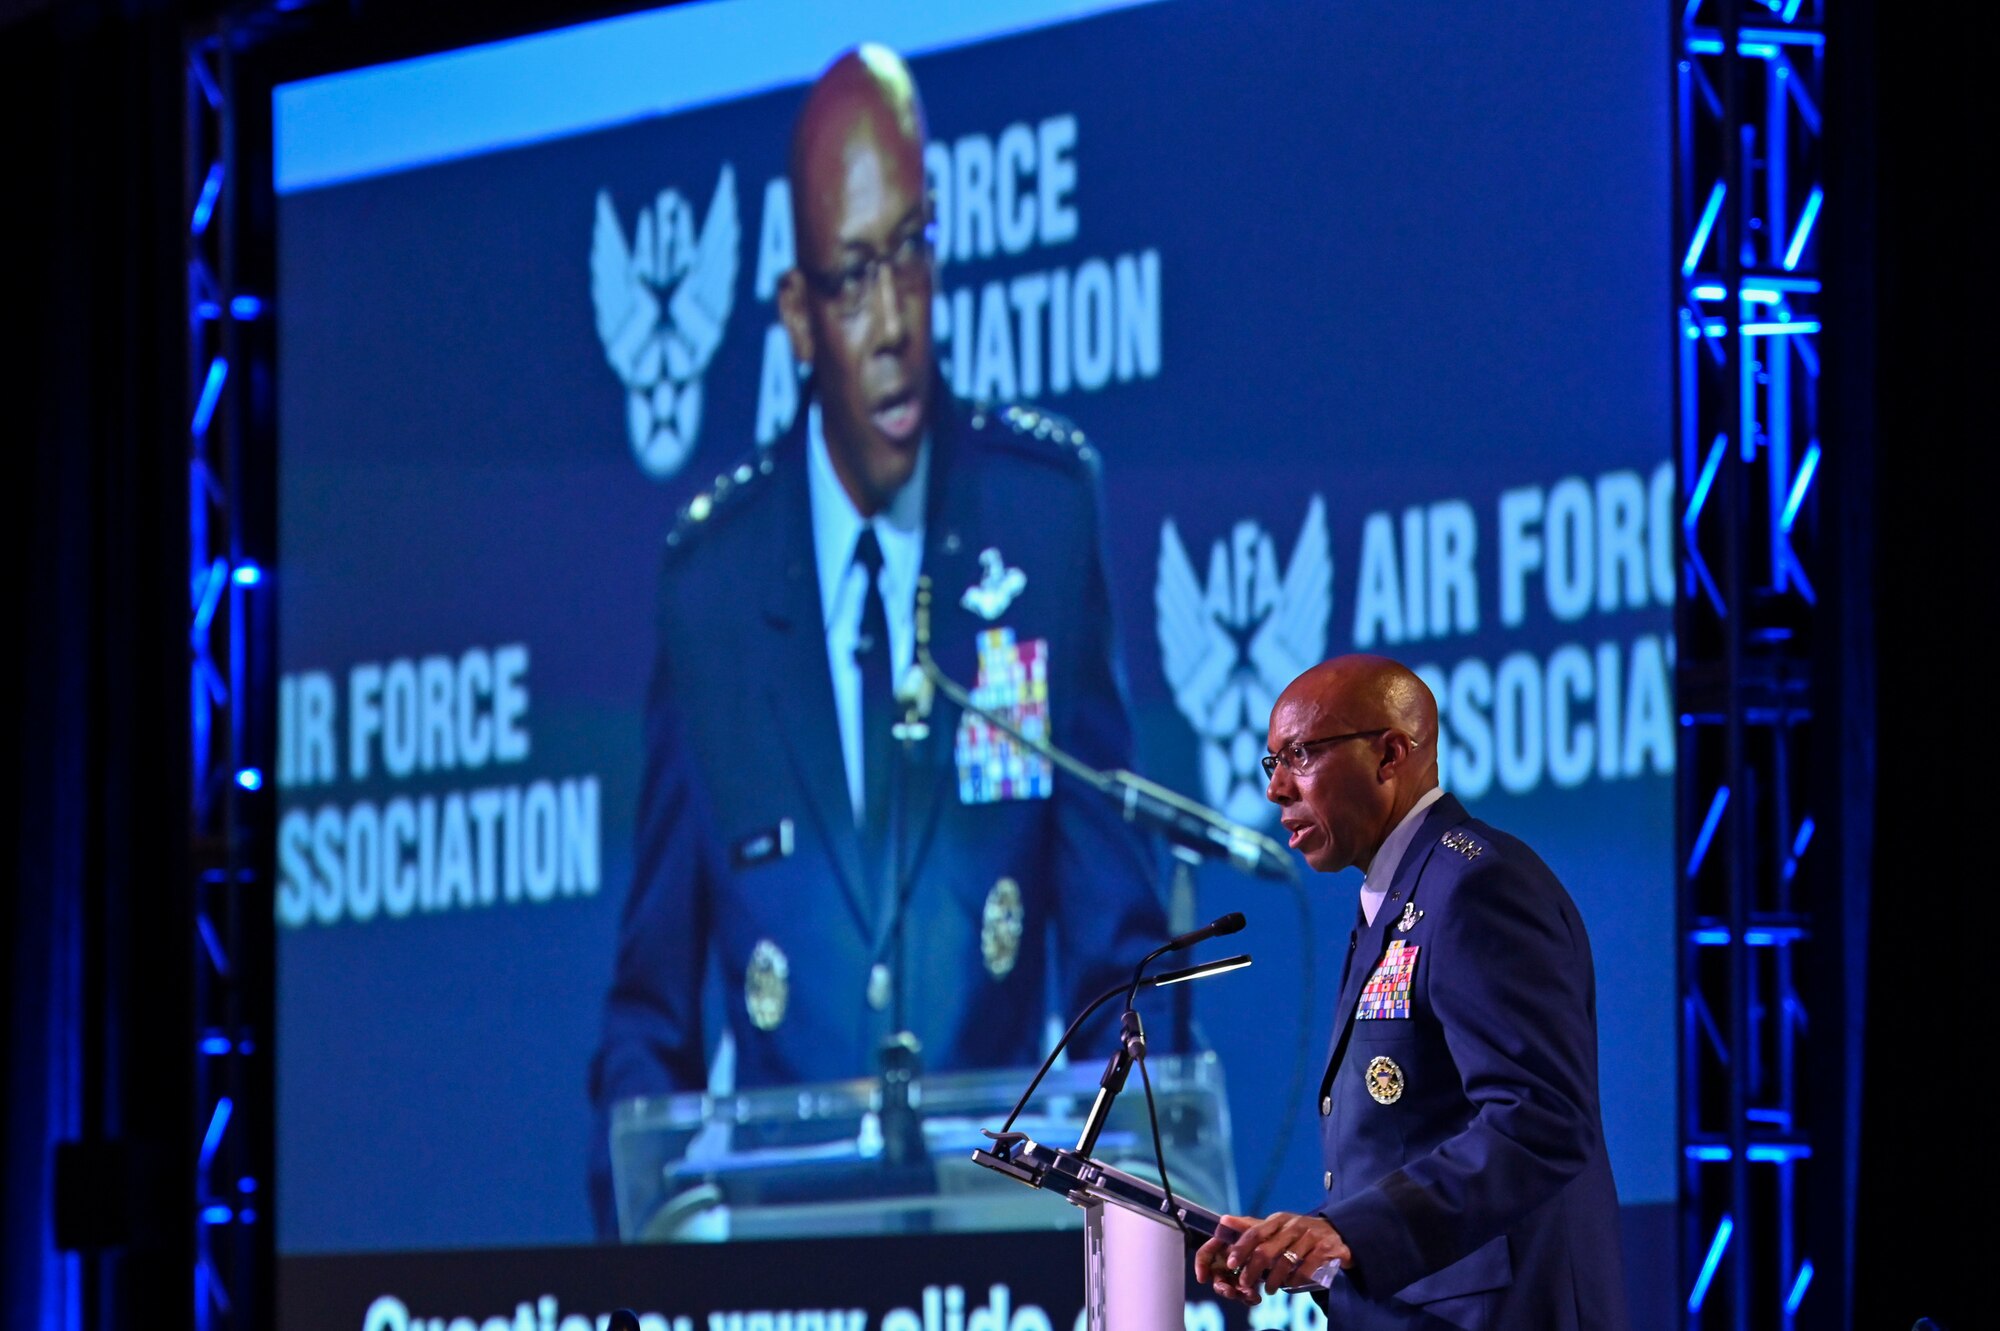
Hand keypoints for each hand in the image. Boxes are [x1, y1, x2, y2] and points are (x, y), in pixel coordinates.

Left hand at [1193, 1212, 1350, 1304]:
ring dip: (1274, 1280)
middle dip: (1253, 1270)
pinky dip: (1295, 1280)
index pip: (1254, 1233)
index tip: (1231, 1265)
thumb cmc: (1301, 1233)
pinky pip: (1306, 1268)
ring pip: (1285, 1261)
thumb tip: (1224, 1221)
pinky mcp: (1325, 1248)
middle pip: (1266, 1249)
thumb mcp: (1278, 1227)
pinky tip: (1289, 1286)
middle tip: (1246, 1284)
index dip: (1241, 1249)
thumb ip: (1253, 1227)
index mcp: (1278, 1219)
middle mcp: (1293, 1225)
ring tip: (1269, 1290)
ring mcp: (1310, 1236)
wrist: (1338, 1233)